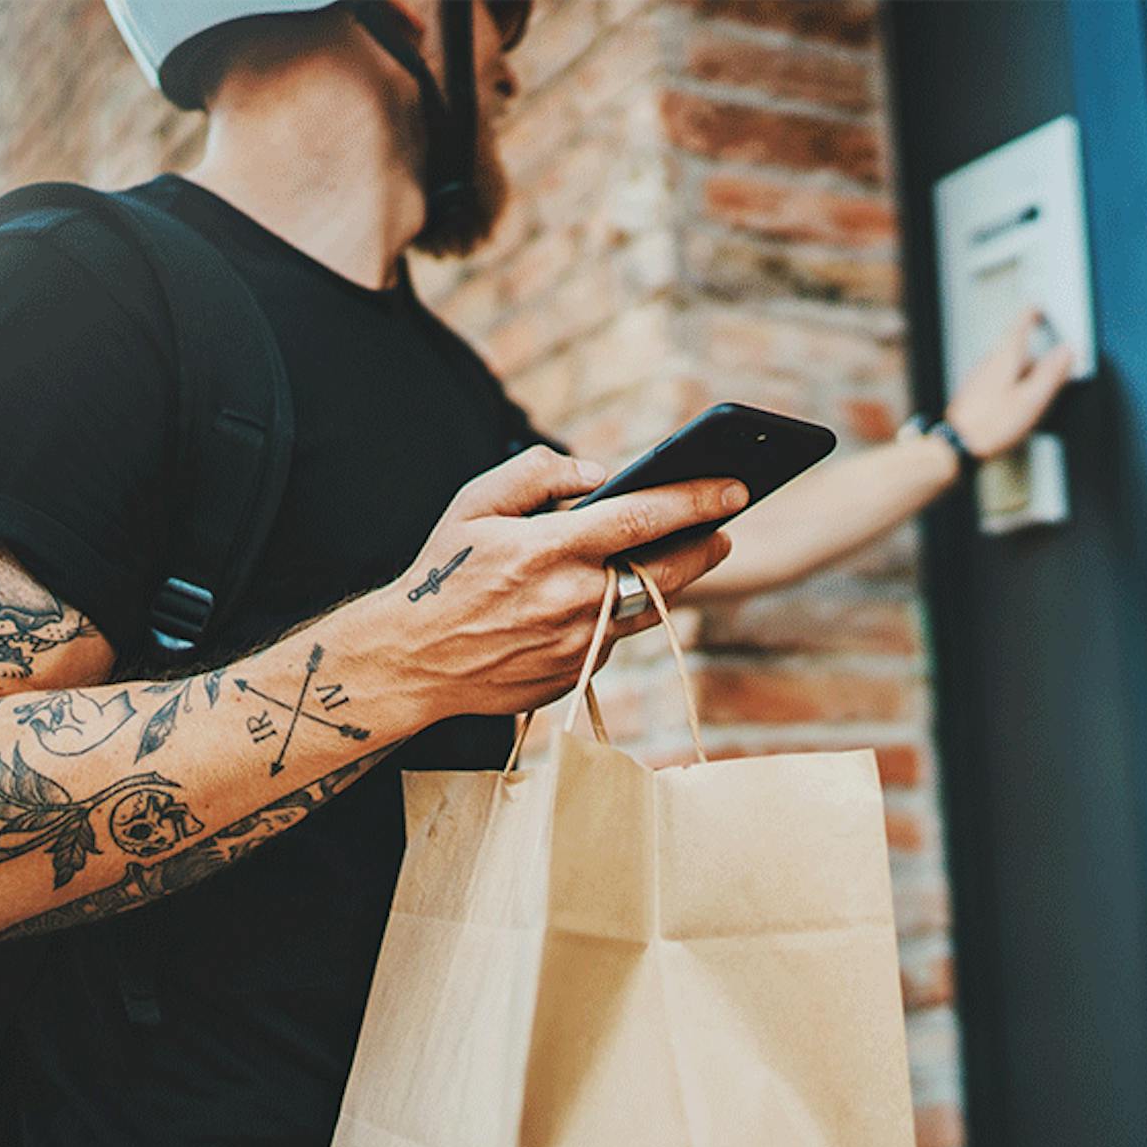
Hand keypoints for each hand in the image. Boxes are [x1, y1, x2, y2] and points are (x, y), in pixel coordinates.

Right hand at [392, 446, 743, 714]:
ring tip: (687, 554)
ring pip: (647, 607)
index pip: (643, 518)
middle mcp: (572, 599)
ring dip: (672, 581)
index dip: (695, 500)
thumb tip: (599, 473)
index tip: (735, 487)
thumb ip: (537, 472)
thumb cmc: (443, 572)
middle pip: (666, 571)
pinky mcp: (575, 674)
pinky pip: (615, 636)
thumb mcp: (475, 503)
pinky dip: (621, 612)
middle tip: (724, 527)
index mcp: (550, 549)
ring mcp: (577, 643)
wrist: (411, 660)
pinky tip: (619, 594)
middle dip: (704, 545)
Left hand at [943, 308, 1076, 458]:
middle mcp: (989, 362)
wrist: (958, 445)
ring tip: (1035, 393)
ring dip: (1023, 372)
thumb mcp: (1031, 399)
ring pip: (1007, 366)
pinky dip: (1011, 386)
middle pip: (1015, 347)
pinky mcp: (973, 393)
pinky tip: (1015, 406)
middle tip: (1051, 365)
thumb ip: (1051, 373)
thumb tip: (1066, 352)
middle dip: (1035, 353)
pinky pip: (997, 381)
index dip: (1032, 314)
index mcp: (1005, 357)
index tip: (1040, 309)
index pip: (1020, 324)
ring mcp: (979, 377)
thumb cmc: (991, 424)